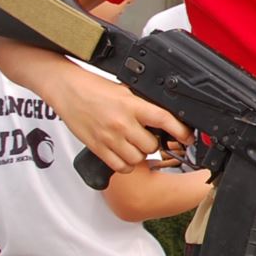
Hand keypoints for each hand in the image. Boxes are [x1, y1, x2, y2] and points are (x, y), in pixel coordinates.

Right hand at [53, 66, 193, 173]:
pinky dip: (126, 165)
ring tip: (134, 145)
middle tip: (147, 136)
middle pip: (151, 145)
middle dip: (153, 143)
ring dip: (140, 155)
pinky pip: (120, 167)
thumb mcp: (125, 91)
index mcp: (131, 105)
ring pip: (138, 159)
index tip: (188, 137)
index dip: (180, 131)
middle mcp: (121, 123)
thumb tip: (164, 119)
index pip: (163, 119)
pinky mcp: (97, 148)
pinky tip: (124, 154)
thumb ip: (143, 106)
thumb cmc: (94, 89)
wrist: (67, 90)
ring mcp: (109, 137)